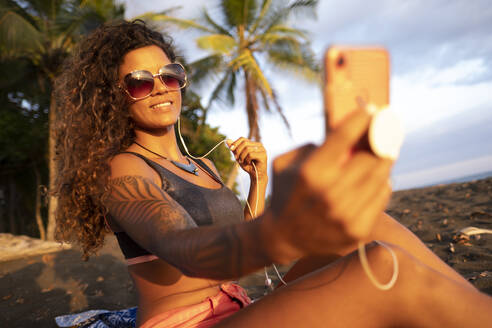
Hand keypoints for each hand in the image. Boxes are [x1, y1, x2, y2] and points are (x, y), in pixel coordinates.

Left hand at [227, 138, 267, 181]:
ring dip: (242, 156)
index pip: (243, 139)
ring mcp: (262, 150)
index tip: (231, 149)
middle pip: (245, 143)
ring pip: (247, 149)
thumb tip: (227, 140)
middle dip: (238, 151)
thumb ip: (234, 149)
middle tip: (237, 158)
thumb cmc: (248, 166)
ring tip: (243, 161)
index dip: (235, 143)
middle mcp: (259, 145)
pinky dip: (247, 159)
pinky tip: (248, 163)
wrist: (256, 176)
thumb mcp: (239, 157)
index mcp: (254, 144)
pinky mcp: (263, 155)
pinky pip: (251, 154)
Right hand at [265, 108, 392, 262]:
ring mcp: (346, 215)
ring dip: (383, 161)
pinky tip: (376, 178)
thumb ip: (312, 146)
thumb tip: (345, 134)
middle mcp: (330, 193)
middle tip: (384, 133)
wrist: (283, 236)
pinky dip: (381, 184)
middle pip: (370, 157)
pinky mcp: (357, 231)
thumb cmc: (286, 192)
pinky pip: (382, 197)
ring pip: (380, 177)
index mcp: (310, 173)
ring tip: (383, 153)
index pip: (344, 137)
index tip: (373, 110)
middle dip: (379, 142)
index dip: (362, 119)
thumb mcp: (285, 163)